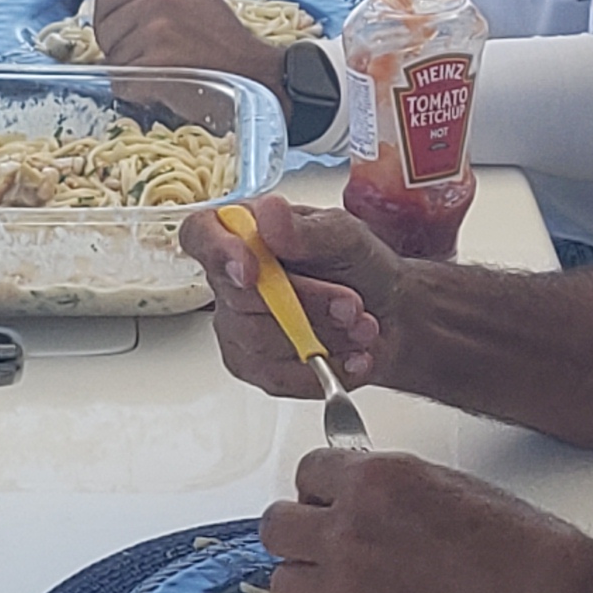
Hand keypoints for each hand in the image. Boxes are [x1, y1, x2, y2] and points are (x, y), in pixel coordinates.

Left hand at [90, 0, 290, 84]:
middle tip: (154, 56)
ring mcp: (156, 33)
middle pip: (105, 31)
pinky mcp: (156, 65)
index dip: (115, 23)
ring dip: (133, 72)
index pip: (106, 0)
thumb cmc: (225, 42)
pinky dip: (138, 92)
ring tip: (166, 69)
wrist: (254, 76)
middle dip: (121, 48)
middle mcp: (158, 2)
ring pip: (113, 60)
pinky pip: (123, 83)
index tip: (133, 35)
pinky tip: (163, 85)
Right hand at [180, 192, 404, 397]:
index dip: (217, 251)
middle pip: (239, 299)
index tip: (252, 269)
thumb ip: (306, 230)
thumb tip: (269, 216)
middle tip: (351, 305)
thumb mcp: (346, 237)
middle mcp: (234, 280)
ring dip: (320, 338)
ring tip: (361, 328)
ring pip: (258, 341)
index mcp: (248, 233)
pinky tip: (350, 358)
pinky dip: (320, 371)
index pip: (201, 235)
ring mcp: (239, 326)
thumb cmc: (361, 267)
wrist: (391, 316)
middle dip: (305, 305)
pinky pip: (274, 376)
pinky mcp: (255, 366)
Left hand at [258, 448, 592, 592]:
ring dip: (309, 587)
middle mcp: (350, 529)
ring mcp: (346, 590)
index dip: (323, 492)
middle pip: (277, 527)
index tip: (333, 505)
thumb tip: (359, 497)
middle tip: (330, 549)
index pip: (308, 473)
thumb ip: (393, 491)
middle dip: (301, 535)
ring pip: (281, 584)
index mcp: (378, 478)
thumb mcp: (454, 489)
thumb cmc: (527, 552)